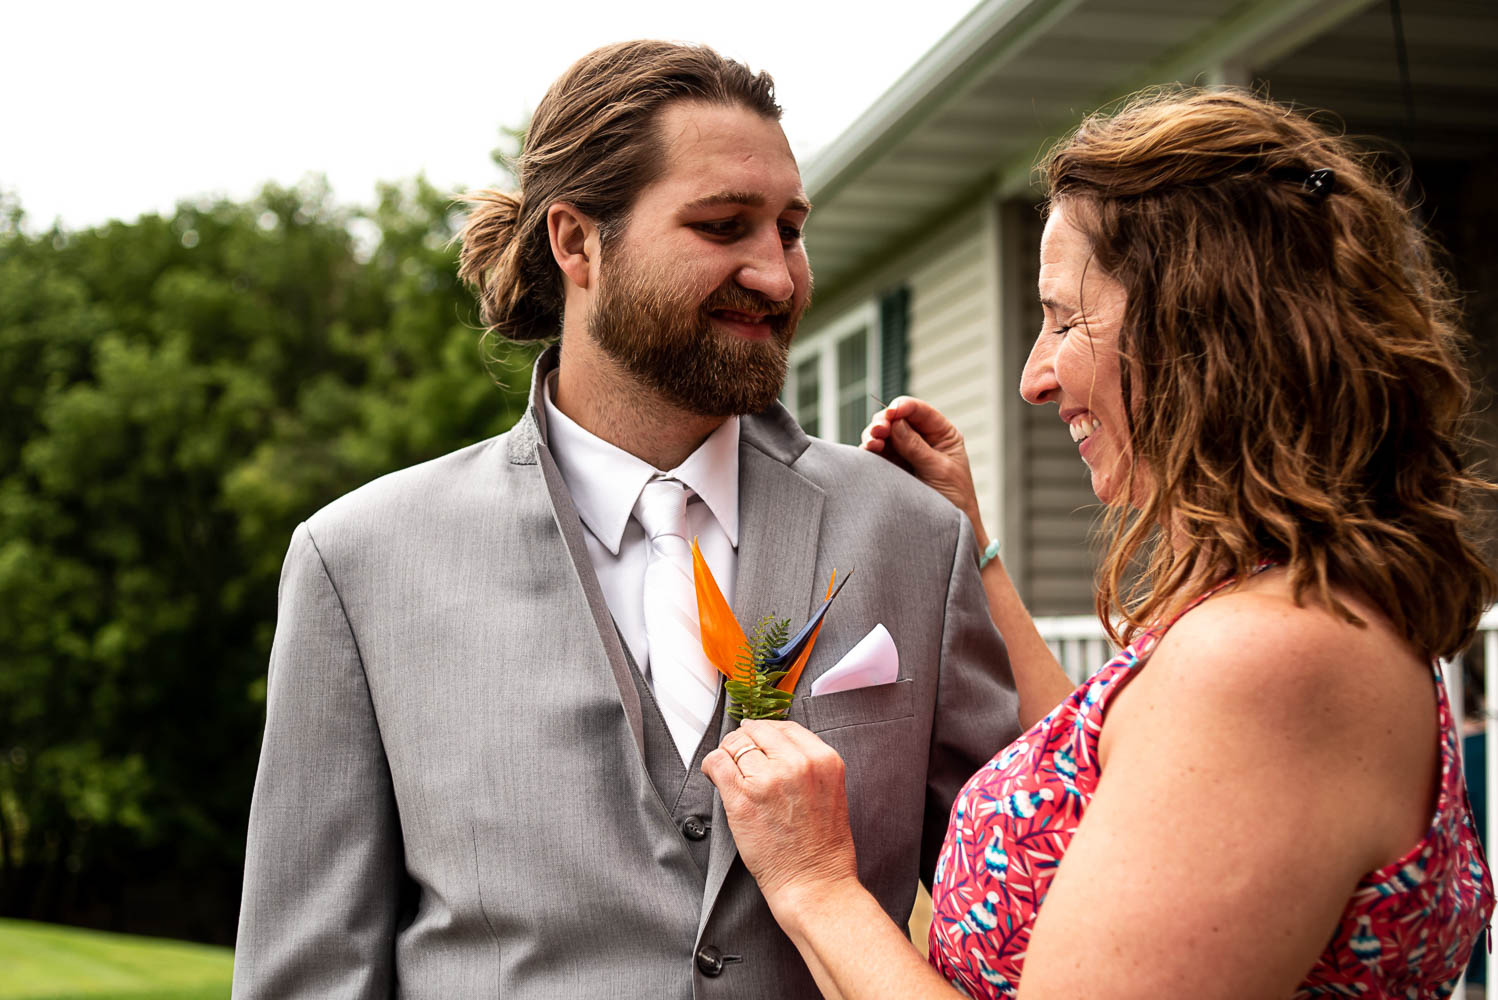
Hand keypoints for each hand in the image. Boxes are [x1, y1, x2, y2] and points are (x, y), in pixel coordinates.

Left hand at [702, 720, 859, 910]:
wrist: (814, 884)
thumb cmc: (822, 847)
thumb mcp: (830, 791)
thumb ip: (808, 765)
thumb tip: (773, 746)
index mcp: (823, 760)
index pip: (785, 727)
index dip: (766, 733)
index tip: (757, 739)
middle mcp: (797, 764)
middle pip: (758, 731)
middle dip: (745, 741)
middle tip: (739, 755)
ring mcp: (768, 780)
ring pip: (735, 744)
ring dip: (729, 755)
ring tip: (730, 771)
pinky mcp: (742, 798)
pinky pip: (717, 762)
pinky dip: (712, 765)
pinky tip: (715, 775)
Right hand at [861, 397, 986, 547]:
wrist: (949, 530)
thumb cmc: (955, 500)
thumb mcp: (939, 470)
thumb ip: (916, 446)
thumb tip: (895, 422)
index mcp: (942, 435)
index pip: (920, 411)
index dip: (903, 407)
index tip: (891, 412)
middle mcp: (921, 440)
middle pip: (897, 419)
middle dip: (884, 421)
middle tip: (878, 430)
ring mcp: (904, 454)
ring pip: (883, 435)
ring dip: (874, 434)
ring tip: (872, 442)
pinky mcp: (891, 468)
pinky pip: (876, 454)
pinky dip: (870, 449)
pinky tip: (869, 450)